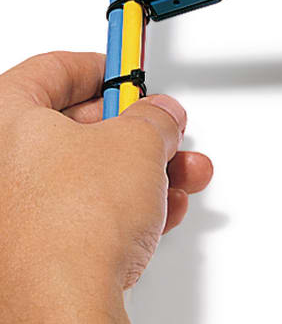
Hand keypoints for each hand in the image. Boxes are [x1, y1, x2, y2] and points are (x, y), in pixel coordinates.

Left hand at [0, 52, 212, 322]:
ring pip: (92, 171)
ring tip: (180, 173)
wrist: (64, 306)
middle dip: (135, 128)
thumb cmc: (72, 226)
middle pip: (77, 125)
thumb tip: (162, 115)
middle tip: (162, 128)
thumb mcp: (137, 144)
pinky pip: (89, 208)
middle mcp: (3, 163)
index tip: (129, 73)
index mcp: (5, 119)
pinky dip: (129, 204)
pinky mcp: (37, 244)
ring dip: (145, 170)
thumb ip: (155, 118)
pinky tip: (162, 209)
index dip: (102, 67)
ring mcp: (17, 208)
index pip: (53, 69)